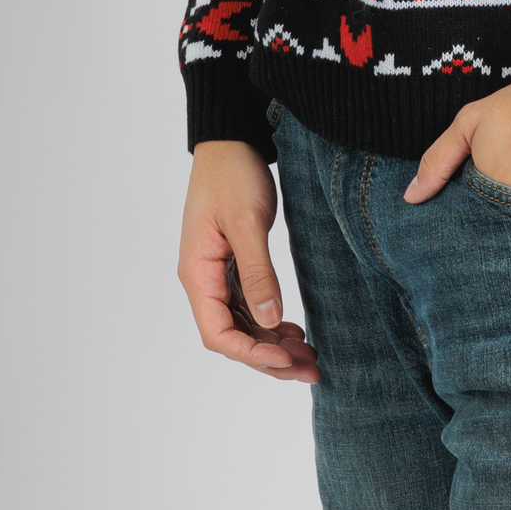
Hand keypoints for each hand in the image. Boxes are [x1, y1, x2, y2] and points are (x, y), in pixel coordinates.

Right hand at [178, 139, 319, 382]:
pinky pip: (250, 305)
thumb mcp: (248, 222)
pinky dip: (271, 322)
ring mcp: (217, 274)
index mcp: (197, 273)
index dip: (252, 353)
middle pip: (233, 336)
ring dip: (274, 344)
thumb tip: (269, 322)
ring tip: (311, 356)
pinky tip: (295, 330)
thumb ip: (258, 272)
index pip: (218, 333)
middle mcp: (203, 280)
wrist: (230, 140)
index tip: (286, 360)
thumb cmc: (232, 174)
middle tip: (312, 369)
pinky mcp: (232, 264)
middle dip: (270, 358)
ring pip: (244, 324)